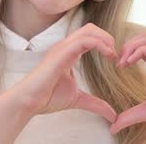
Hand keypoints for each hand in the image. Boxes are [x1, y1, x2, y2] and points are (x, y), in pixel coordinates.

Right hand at [2, 23, 118, 122]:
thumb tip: (112, 116)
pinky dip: (100, 44)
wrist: (29, 101)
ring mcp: (62, 48)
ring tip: (113, 54)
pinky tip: (108, 55)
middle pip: (90, 28)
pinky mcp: (61, 53)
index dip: (105, 43)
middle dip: (107, 37)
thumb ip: (96, 104)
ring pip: (89, 31)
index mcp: (68, 52)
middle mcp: (65, 46)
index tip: (115, 59)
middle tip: (116, 55)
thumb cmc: (47, 98)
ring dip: (106, 39)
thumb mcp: (78, 99)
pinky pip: (84, 41)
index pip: (89, 36)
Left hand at [110, 33, 145, 133]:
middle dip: (127, 45)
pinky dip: (140, 51)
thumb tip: (113, 128)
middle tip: (118, 61)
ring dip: (132, 46)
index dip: (127, 52)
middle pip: (143, 38)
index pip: (140, 47)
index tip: (118, 65)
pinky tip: (131, 62)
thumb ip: (129, 116)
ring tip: (124, 61)